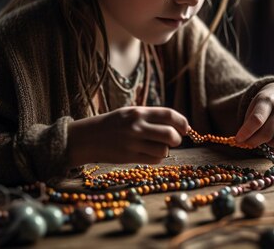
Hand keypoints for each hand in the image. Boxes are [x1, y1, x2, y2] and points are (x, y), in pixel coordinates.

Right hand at [67, 106, 188, 165]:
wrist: (88, 137)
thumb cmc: (112, 125)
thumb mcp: (130, 114)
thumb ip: (150, 117)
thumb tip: (176, 125)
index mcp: (138, 112)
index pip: (169, 115)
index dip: (182, 122)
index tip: (185, 128)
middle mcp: (137, 126)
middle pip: (171, 135)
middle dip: (177, 139)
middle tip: (174, 140)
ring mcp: (133, 142)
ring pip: (164, 150)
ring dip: (165, 150)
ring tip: (157, 147)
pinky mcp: (130, 156)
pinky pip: (154, 160)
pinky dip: (156, 158)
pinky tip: (148, 154)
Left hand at [235, 82, 273, 151]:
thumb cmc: (263, 104)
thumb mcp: (253, 106)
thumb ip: (248, 122)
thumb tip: (243, 141)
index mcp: (266, 100)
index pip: (256, 119)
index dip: (246, 132)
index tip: (238, 140)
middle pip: (268, 132)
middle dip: (255, 142)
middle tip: (249, 143)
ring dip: (272, 146)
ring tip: (265, 142)